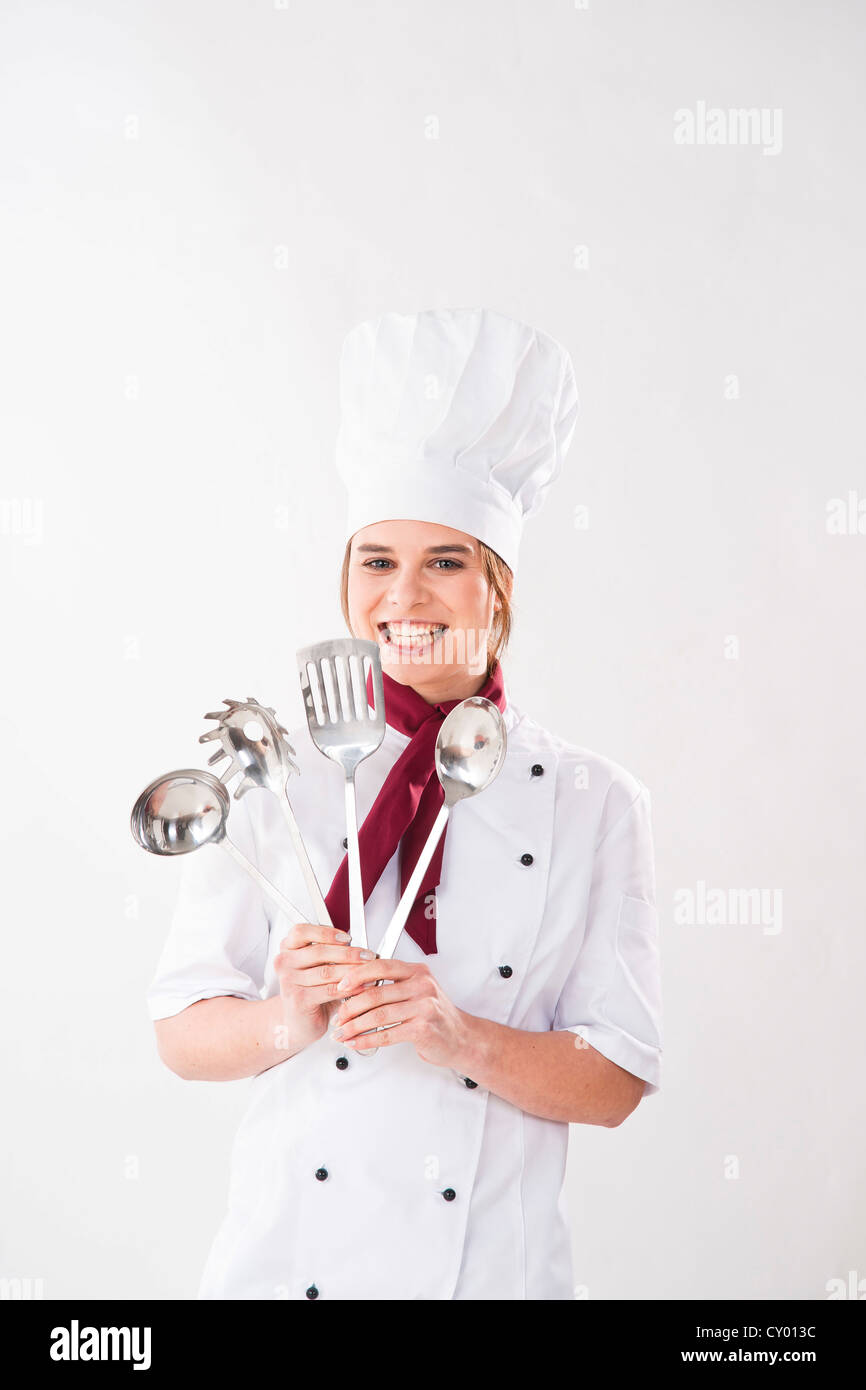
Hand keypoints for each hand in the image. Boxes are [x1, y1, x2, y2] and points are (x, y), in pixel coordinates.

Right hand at [272, 923, 377, 1048]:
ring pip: (326, 971)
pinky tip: (362, 987)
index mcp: (287, 947)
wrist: (300, 1022)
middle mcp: (284, 962)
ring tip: (369, 972)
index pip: (302, 931)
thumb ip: (331, 953)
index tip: (347, 938)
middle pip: (319, 951)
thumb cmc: (313, 990)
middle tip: (368, 956)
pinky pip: (329, 990)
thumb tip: (360, 947)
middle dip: (349, 953)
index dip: (326, 933)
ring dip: (352, 971)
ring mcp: (288, 981)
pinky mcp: (298, 1000)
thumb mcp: (319, 966)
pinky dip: (349, 989)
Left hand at [330, 958, 471, 1068]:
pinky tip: (356, 1042)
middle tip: (338, 1017)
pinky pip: (387, 1034)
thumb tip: (353, 988)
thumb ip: (391, 986)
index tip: (340, 986)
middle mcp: (422, 985)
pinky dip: (367, 1040)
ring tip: (342, 1033)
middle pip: (375, 993)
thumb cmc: (434, 1015)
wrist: (461, 1038)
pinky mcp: (423, 1028)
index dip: (356, 975)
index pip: (381, 966)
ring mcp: (424, 1006)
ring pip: (378, 1015)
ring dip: (355, 1026)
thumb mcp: (416, 991)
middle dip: (350, 1007)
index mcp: (417, 971)